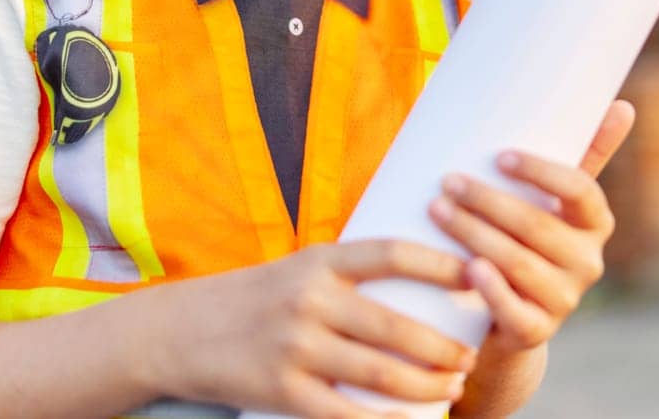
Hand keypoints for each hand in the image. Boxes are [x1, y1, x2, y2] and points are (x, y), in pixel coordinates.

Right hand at [153, 239, 479, 418]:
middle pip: (395, 326)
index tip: (478, 275)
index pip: (392, 255)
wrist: (180, 331)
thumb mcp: (300, 268)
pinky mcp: (282, 392)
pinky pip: (346, 414)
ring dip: (425, 385)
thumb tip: (424, 283)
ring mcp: (294, 348)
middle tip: (468, 357)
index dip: (441, 264)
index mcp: (319, 260)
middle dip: (441, 347)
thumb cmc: (256, 298)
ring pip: (379, 374)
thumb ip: (351, 275)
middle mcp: (308, 300)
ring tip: (451, 387)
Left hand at [427, 98, 636, 353]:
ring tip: (437, 210)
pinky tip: (467, 267)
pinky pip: (513, 311)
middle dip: (488, 201)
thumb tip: (624, 105)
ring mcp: (564, 300)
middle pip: (537, 226)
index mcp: (595, 222)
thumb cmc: (528, 238)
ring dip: (474, 234)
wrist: (509, 316)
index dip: (541, 172)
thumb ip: (585, 153)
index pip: (580, 189)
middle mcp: (588, 262)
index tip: (499, 156)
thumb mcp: (555, 200)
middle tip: (447, 181)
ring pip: (518, 263)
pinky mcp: (535, 333)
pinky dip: (491, 289)